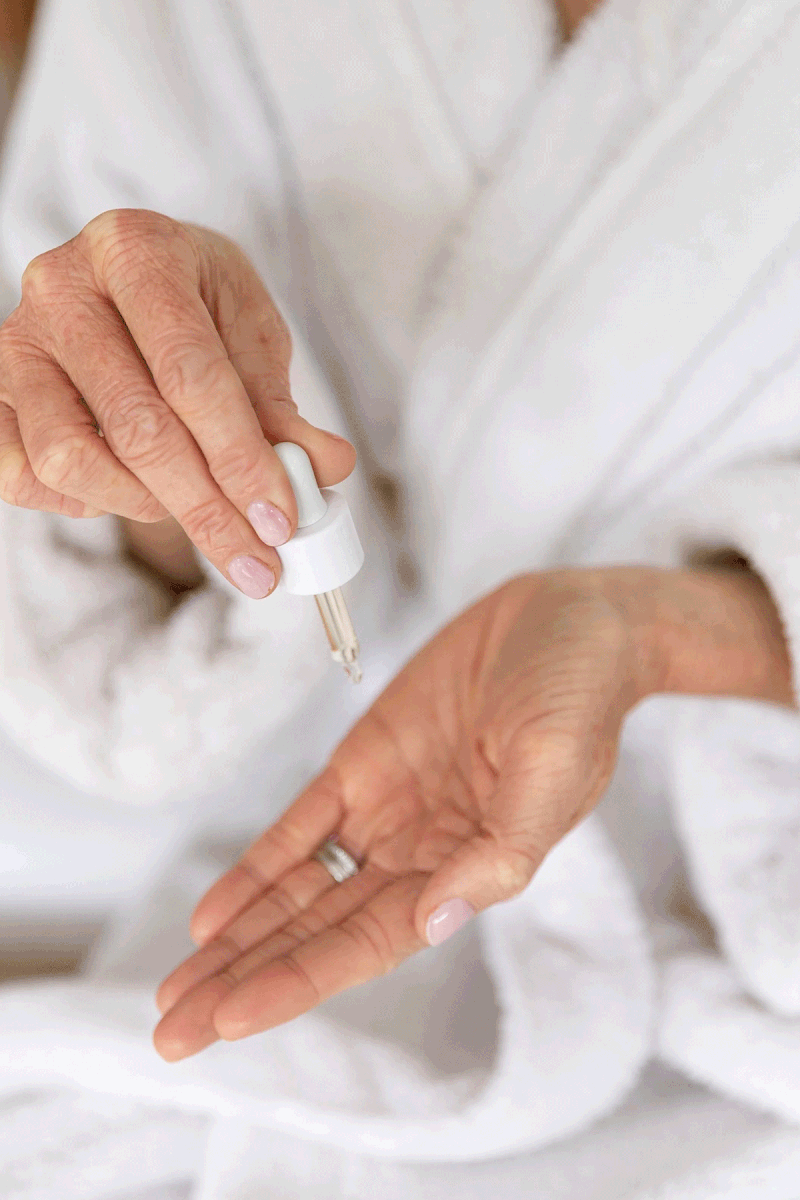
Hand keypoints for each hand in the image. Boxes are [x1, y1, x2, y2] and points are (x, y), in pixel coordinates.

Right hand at [0, 208, 354, 595]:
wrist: (131, 286)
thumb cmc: (196, 308)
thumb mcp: (250, 334)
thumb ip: (280, 404)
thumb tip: (327, 467)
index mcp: (137, 250)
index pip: (191, 374)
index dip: (240, 457)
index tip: (280, 520)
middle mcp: (62, 287)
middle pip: (137, 426)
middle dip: (208, 508)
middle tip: (257, 560)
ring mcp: (16, 343)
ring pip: (71, 458)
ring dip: (146, 505)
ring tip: (194, 505)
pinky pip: (23, 476)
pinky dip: (86, 502)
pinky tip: (131, 490)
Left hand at [153, 563, 792, 1060]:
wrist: (566, 621)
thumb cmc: (578, 696)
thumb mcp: (556, 767)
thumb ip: (502, 849)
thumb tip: (439, 923)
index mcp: (469, 871)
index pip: (369, 944)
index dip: (297, 981)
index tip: (229, 1019)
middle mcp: (418, 856)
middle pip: (318, 933)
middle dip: (245, 980)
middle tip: (174, 1034)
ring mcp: (387, 812)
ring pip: (298, 891)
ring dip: (238, 938)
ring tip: (176, 990)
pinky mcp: (364, 765)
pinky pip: (300, 826)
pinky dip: (256, 867)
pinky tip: (212, 913)